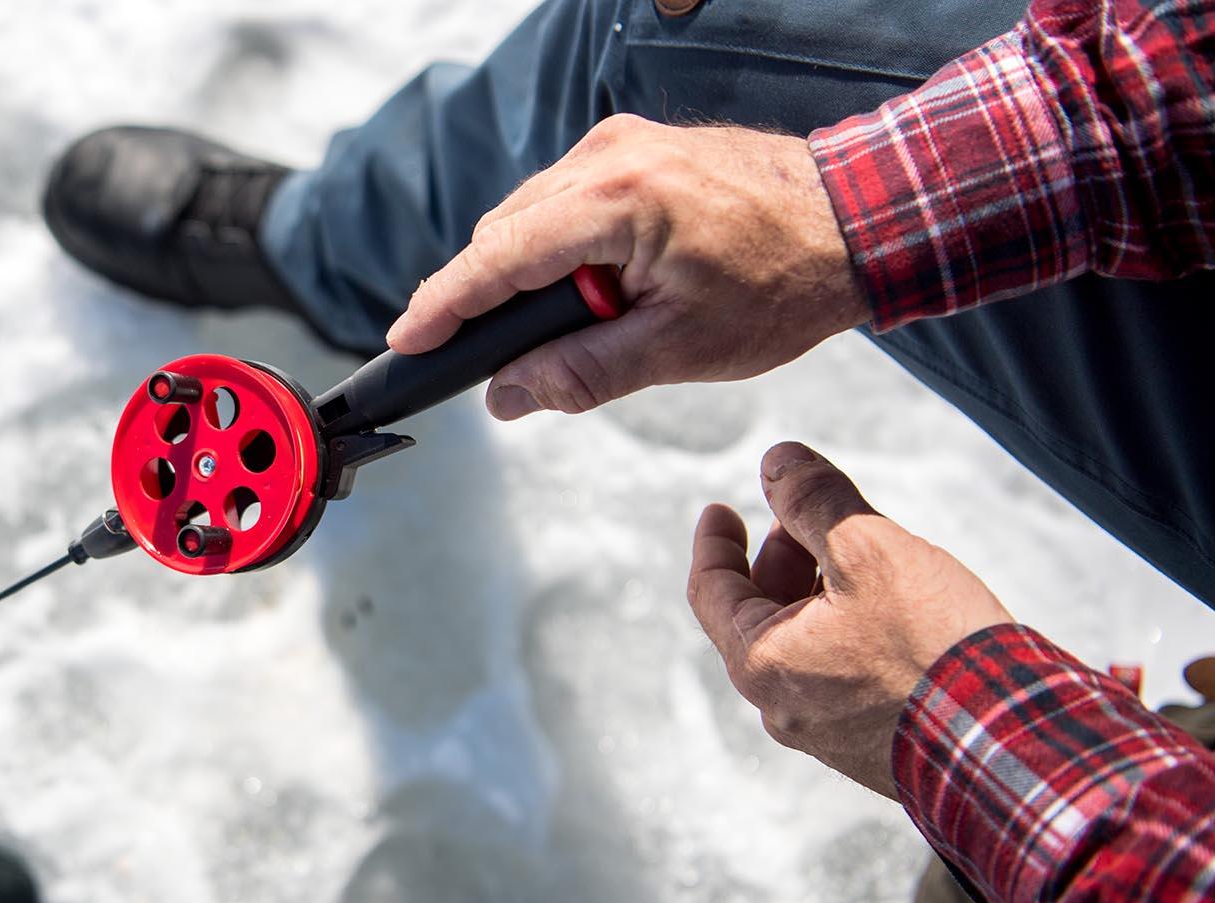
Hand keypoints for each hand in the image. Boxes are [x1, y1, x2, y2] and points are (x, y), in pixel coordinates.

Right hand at [384, 116, 870, 419]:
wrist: (859, 219)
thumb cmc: (784, 283)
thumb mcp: (679, 349)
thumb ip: (582, 372)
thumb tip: (508, 396)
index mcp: (616, 200)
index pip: (498, 257)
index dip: (443, 306)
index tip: (406, 343)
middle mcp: (608, 155)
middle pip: (504, 233)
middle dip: (484, 300)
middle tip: (485, 367)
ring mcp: (621, 143)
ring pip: (530, 216)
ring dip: (525, 276)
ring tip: (560, 336)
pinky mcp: (635, 148)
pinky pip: (564, 201)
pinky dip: (556, 249)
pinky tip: (585, 294)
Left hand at [687, 443, 1012, 798]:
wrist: (1011, 744)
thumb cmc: (933, 645)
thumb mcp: (868, 550)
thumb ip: (813, 500)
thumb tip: (776, 460)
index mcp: (762, 664)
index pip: (711, 591)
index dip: (714, 542)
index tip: (719, 509)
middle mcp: (783, 709)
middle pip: (760, 616)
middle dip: (780, 557)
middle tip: (808, 516)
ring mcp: (828, 734)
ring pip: (805, 646)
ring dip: (818, 592)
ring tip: (863, 551)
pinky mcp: (874, 747)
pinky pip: (842, 677)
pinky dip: (849, 632)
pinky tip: (895, 606)